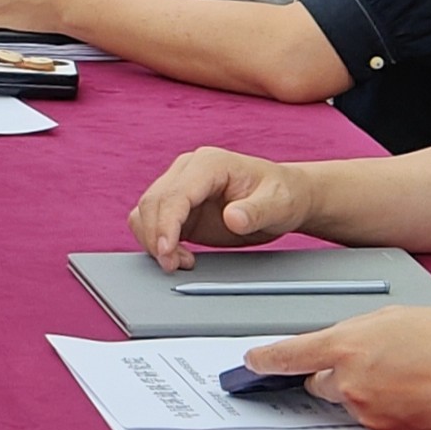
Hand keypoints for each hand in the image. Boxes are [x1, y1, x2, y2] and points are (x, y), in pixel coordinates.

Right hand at [126, 145, 317, 265]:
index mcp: (209, 164)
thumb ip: (256, 211)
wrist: (285, 197)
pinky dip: (156, 242)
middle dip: (156, 237)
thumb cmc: (283, 194)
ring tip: (179, 262)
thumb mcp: (279, 204)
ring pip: (145, 212)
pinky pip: (152, 223)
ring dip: (153, 240)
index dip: (165, 224)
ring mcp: (180, 188)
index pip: (174, 194)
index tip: (166, 252)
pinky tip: (178, 256)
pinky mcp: (179, 209)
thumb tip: (233, 218)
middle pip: (152, 202)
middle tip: (173, 266)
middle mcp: (188, 171)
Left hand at [238, 307, 430, 429]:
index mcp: (348, 347)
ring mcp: (370, 414)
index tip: (251, 362)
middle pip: (319, 384)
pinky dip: (388, 410)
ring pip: (350, 403)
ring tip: (408, 376)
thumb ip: (354, 332)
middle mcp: (352, 385)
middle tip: (373, 362)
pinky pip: (375, 421)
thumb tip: (334, 346)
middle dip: (333, 375)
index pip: (289, 356)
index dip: (265, 360)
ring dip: (366, 392)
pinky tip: (418, 395)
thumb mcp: (394, 317)